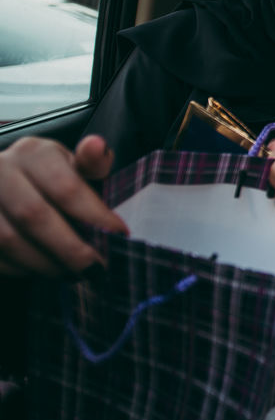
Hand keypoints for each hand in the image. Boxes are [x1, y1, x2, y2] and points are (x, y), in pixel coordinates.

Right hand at [0, 135, 127, 276]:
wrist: (10, 187)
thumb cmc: (53, 179)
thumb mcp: (76, 166)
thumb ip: (93, 163)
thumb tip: (97, 146)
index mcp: (33, 153)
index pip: (65, 187)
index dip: (94, 216)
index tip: (118, 236)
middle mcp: (0, 171)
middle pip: (34, 216)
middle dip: (70, 248)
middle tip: (96, 268)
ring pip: (8, 240)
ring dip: (45, 264)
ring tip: (74, 274)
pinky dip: (21, 270)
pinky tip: (45, 271)